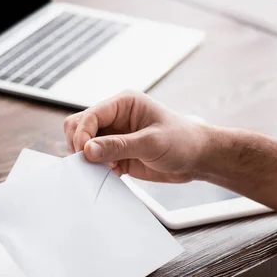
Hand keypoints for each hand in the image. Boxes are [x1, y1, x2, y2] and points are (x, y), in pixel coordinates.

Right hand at [64, 90, 211, 182]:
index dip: (83, 134)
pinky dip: (97, 169)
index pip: (90, 115)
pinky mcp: (117, 154)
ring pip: (84, 144)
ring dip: (88, 158)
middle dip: (80, 145)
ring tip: (108, 168)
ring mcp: (115, 136)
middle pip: (79, 126)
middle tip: (93, 162)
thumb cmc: (183, 141)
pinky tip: (114, 173)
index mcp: (124, 103)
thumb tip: (88, 149)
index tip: (86, 154)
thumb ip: (119, 146)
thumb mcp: (152, 143)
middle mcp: (116, 117)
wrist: (198, 158)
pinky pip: (96, 160)